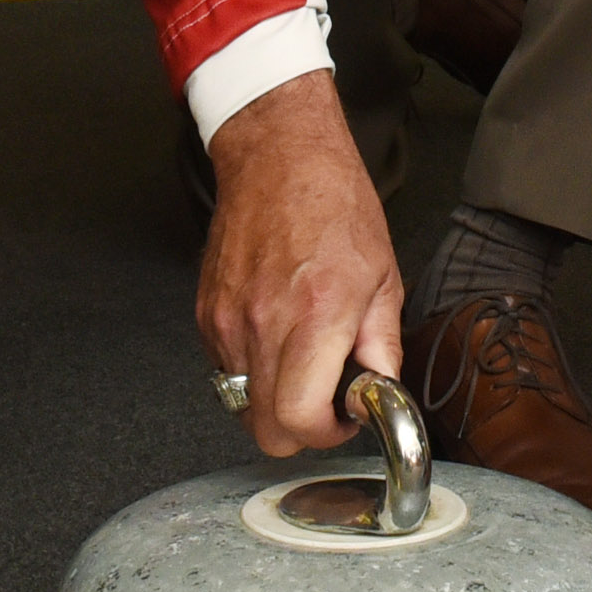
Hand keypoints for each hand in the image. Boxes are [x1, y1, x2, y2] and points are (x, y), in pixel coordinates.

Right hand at [198, 75, 403, 456]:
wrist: (278, 157)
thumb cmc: (333, 203)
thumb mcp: (384, 275)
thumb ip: (382, 346)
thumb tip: (379, 393)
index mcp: (316, 315)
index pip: (300, 419)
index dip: (326, 434)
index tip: (342, 418)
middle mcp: (265, 323)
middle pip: (264, 430)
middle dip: (298, 429)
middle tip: (323, 401)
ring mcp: (228, 321)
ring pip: (241, 405)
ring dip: (272, 399)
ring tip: (299, 359)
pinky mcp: (207, 314)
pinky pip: (225, 371)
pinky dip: (251, 370)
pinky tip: (275, 336)